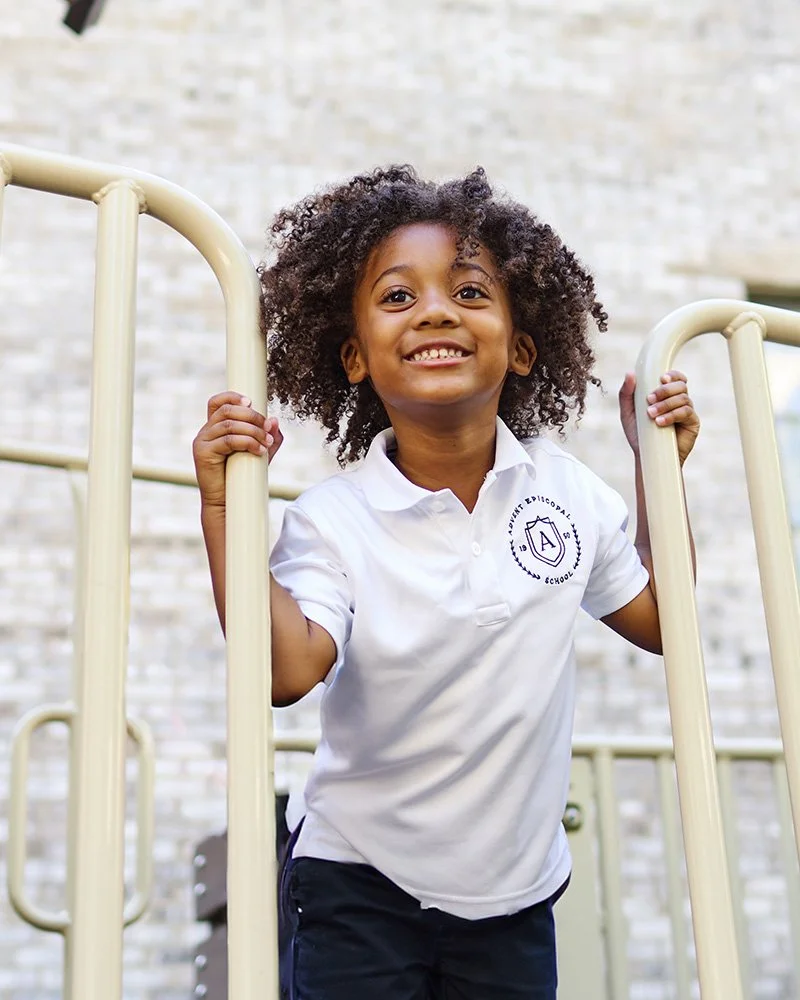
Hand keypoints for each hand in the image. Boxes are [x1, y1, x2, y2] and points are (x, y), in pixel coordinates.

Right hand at [192, 391, 283, 506]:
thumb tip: (275, 420)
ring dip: (253, 431)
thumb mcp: (260, 453)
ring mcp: (202, 442)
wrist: (228, 502)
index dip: (233, 397)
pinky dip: (247, 442)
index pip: (218, 402)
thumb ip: (269, 437)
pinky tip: (258, 450)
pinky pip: (228, 440)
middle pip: (227, 410)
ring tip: (266, 442)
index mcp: (215, 428)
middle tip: (268, 429)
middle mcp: (206, 432)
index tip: (252, 403)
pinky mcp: (203, 453)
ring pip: (229, 424)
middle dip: (252, 416)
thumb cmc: (243, 477)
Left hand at [619, 370, 699, 465]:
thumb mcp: (628, 412)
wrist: (646, 456)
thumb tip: (630, 373)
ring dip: (666, 404)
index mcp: (666, 395)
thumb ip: (626, 394)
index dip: (672, 375)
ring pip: (683, 398)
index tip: (661, 379)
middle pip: (680, 385)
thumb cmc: (638, 433)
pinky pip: (686, 412)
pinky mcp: (692, 423)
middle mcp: (679, 401)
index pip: (675, 378)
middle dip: (664, 390)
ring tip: (651, 415)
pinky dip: (672, 415)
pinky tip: (660, 422)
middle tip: (649, 400)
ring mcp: (687, 411)